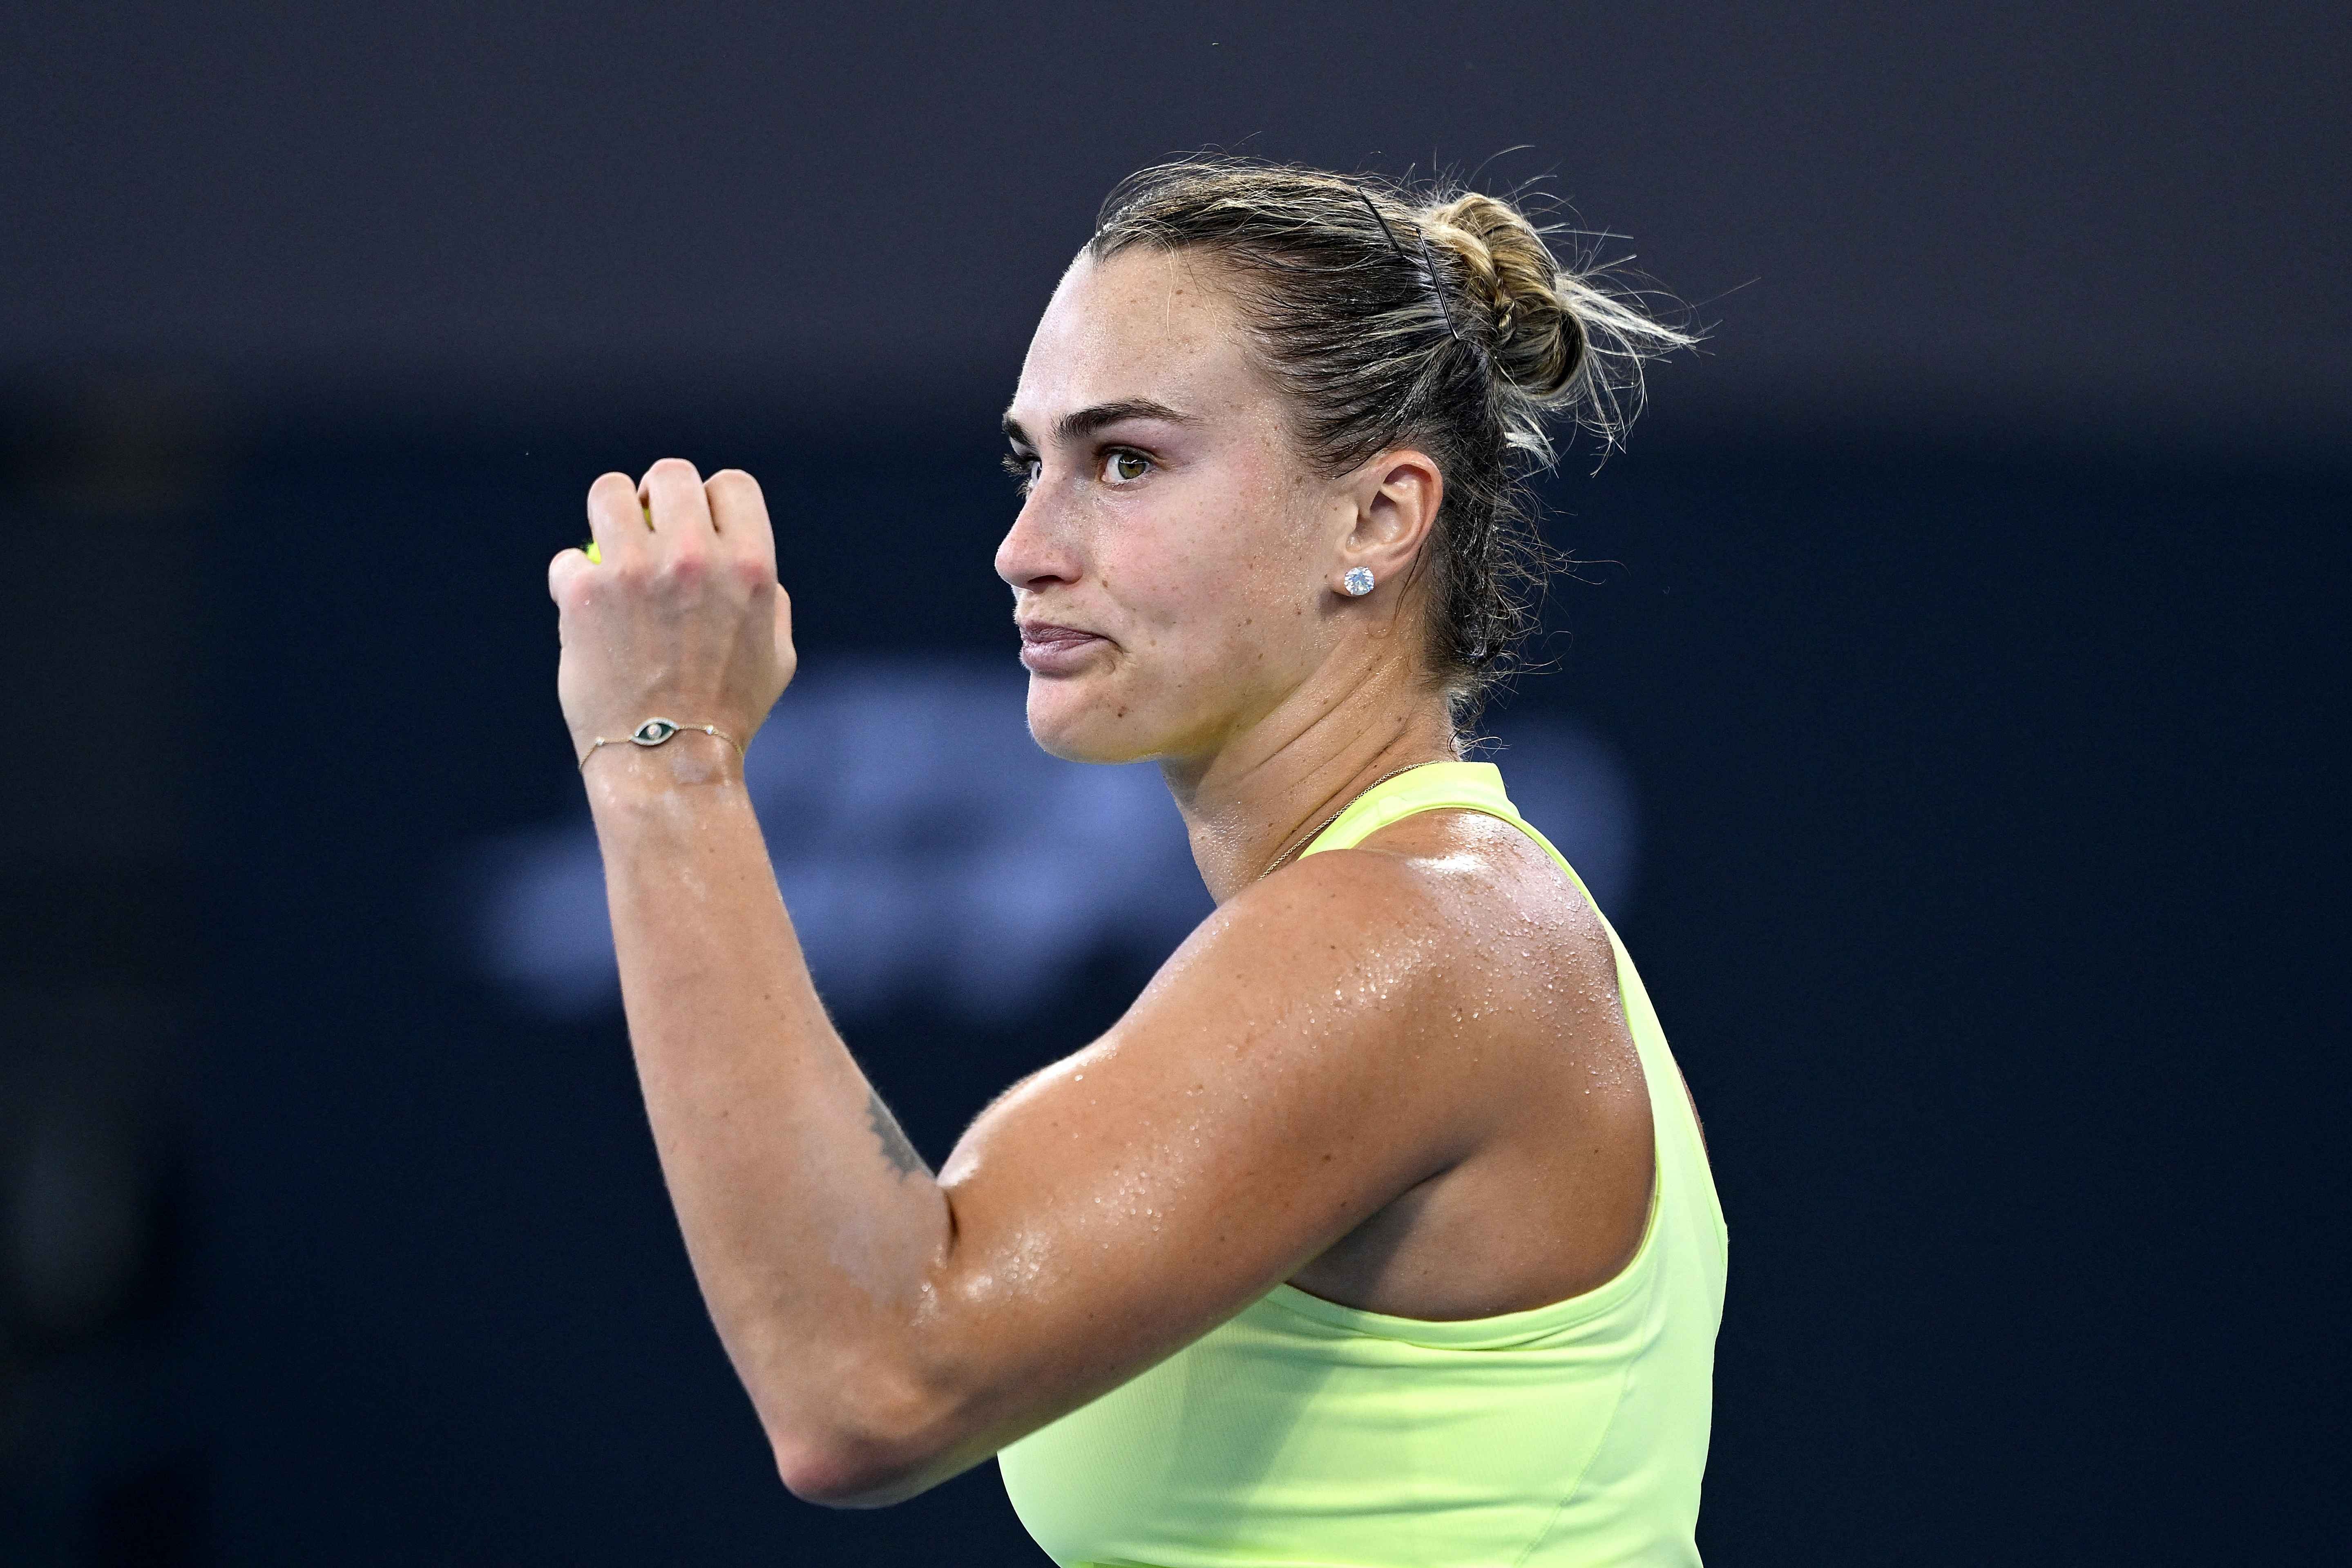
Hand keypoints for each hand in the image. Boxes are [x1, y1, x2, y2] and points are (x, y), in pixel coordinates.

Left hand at [548, 459, 796, 772]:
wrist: (669, 760)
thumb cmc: (729, 711)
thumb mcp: (776, 653)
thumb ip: (767, 596)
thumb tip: (740, 558)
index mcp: (751, 565)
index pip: (732, 484)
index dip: (714, 501)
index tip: (699, 527)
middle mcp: (694, 556)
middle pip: (670, 474)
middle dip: (658, 498)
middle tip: (649, 531)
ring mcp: (635, 571)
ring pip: (609, 492)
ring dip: (609, 516)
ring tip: (610, 549)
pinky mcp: (585, 594)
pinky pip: (569, 559)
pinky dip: (573, 580)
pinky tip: (585, 609)